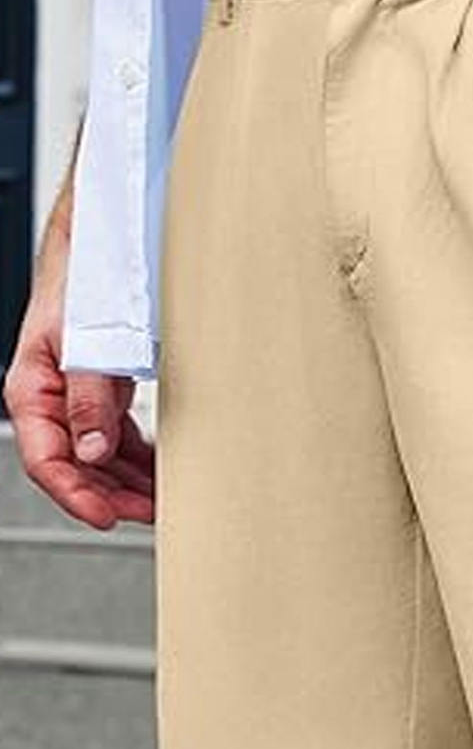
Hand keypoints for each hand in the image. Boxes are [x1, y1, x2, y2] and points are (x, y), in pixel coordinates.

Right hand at [2, 158, 154, 529]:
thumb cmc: (91, 271)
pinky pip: (115, 432)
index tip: (110, 518)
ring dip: (128, 479)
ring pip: (97, 453)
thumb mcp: (90, 337)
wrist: (109, 230)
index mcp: (35, 385)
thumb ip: (89, 396)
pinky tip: (159, 466)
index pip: (48, 459)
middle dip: (112, 494)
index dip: (77, 496)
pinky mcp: (104, 382)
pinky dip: (137, 453)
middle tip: (152, 513)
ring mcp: (79, 390)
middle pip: (75, 464)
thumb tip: (90, 450)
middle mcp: (54, 393)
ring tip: (162, 496)